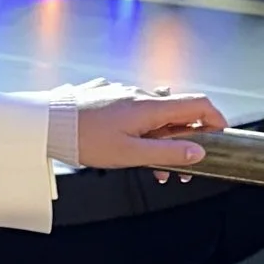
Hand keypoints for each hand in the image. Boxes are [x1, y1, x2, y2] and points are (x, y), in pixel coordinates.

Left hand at [74, 90, 226, 179]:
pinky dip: (139, 130)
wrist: (44, 123)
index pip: (197, 104)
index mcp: (149, 106)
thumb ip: (166, 154)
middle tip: (181, 170)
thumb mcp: (129, 154)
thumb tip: (197, 152)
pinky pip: (132, 112)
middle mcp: (138, 94)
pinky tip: (126, 148)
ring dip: (159, 140)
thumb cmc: (83, 139)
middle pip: (176, 113)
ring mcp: (121, 93)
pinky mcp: (105, 96)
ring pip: (152, 116)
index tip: (219, 137)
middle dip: (184, 141)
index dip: (215, 120)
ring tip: (151, 169)